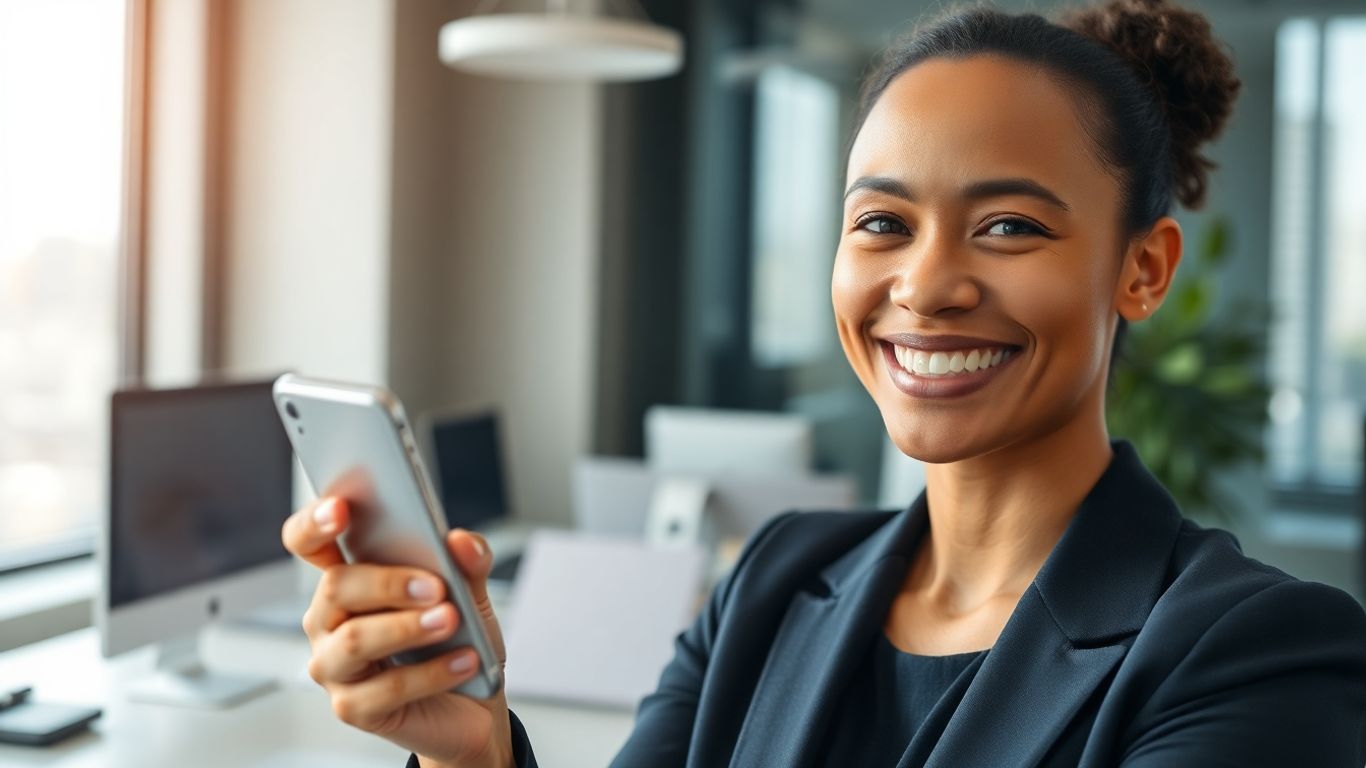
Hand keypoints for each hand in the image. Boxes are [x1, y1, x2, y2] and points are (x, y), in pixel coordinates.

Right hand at [281, 497, 513, 767]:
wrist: (475, 705)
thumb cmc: (458, 640)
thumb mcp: (471, 593)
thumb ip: (468, 562)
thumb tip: (460, 542)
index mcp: (349, 579)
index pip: (309, 542)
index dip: (315, 522)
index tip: (341, 509)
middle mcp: (329, 621)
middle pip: (335, 588)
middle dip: (387, 582)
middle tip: (436, 585)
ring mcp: (335, 667)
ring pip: (355, 640)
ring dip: (407, 627)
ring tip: (450, 619)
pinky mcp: (354, 708)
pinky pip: (386, 689)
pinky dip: (431, 673)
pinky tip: (464, 661)